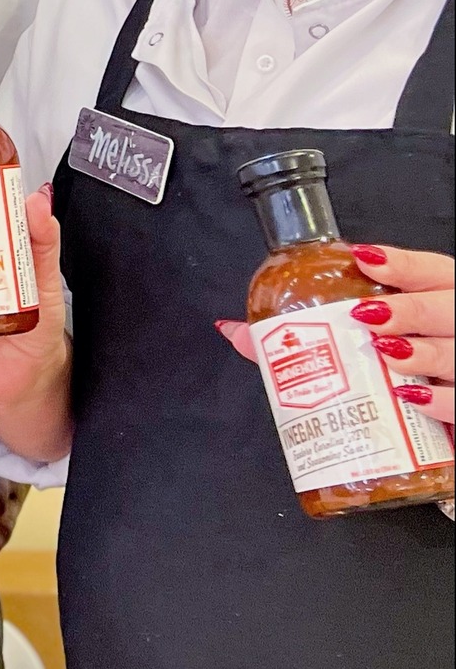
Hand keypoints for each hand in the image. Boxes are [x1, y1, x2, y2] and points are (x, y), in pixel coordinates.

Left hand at [216, 243, 453, 425]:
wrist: (440, 410)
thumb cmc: (398, 361)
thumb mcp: (368, 334)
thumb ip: (306, 329)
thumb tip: (233, 329)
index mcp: (437, 294)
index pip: (428, 268)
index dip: (398, 262)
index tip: (363, 258)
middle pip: (445, 306)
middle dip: (409, 309)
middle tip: (368, 316)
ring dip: (422, 352)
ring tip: (386, 353)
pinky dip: (440, 400)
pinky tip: (411, 396)